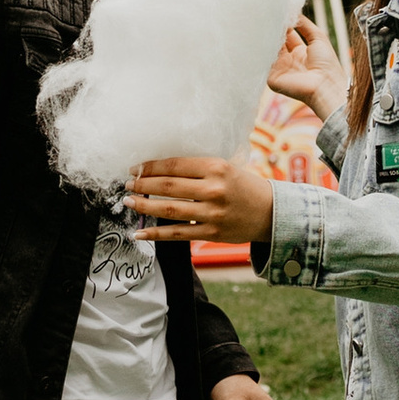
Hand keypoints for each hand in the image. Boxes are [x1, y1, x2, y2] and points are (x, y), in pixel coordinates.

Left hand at [130, 150, 276, 243]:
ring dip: (144, 206)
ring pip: (169, 210)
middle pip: (168, 186)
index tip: (136, 168)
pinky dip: (156, 234)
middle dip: (143, 185)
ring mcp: (212, 214)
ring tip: (129, 202)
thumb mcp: (226, 167)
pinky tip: (140, 232)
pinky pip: (178, 234)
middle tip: (128, 185)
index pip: (175, 165)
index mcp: (217, 167)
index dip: (151, 167)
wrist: (271, 212)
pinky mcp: (211, 234)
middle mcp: (213, 189)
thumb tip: (161, 169)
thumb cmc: (244, 186)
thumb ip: (198, 168)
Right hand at [265, 18, 347, 125]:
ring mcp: (280, 69)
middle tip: (267, 14)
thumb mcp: (318, 38)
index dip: (284, 24)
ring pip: (269, 50)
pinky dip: (263, 50)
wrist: (326, 85)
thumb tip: (293, 12)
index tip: (278, 11)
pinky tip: (261, 38)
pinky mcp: (272, 77)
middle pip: (277, 41)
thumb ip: (305, 25)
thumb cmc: (327, 64)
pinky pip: (264, 62)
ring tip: (263, 22)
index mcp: (301, 53)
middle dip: (273, 29)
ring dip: (267, 38)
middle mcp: (289, 60)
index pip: (288, 35)